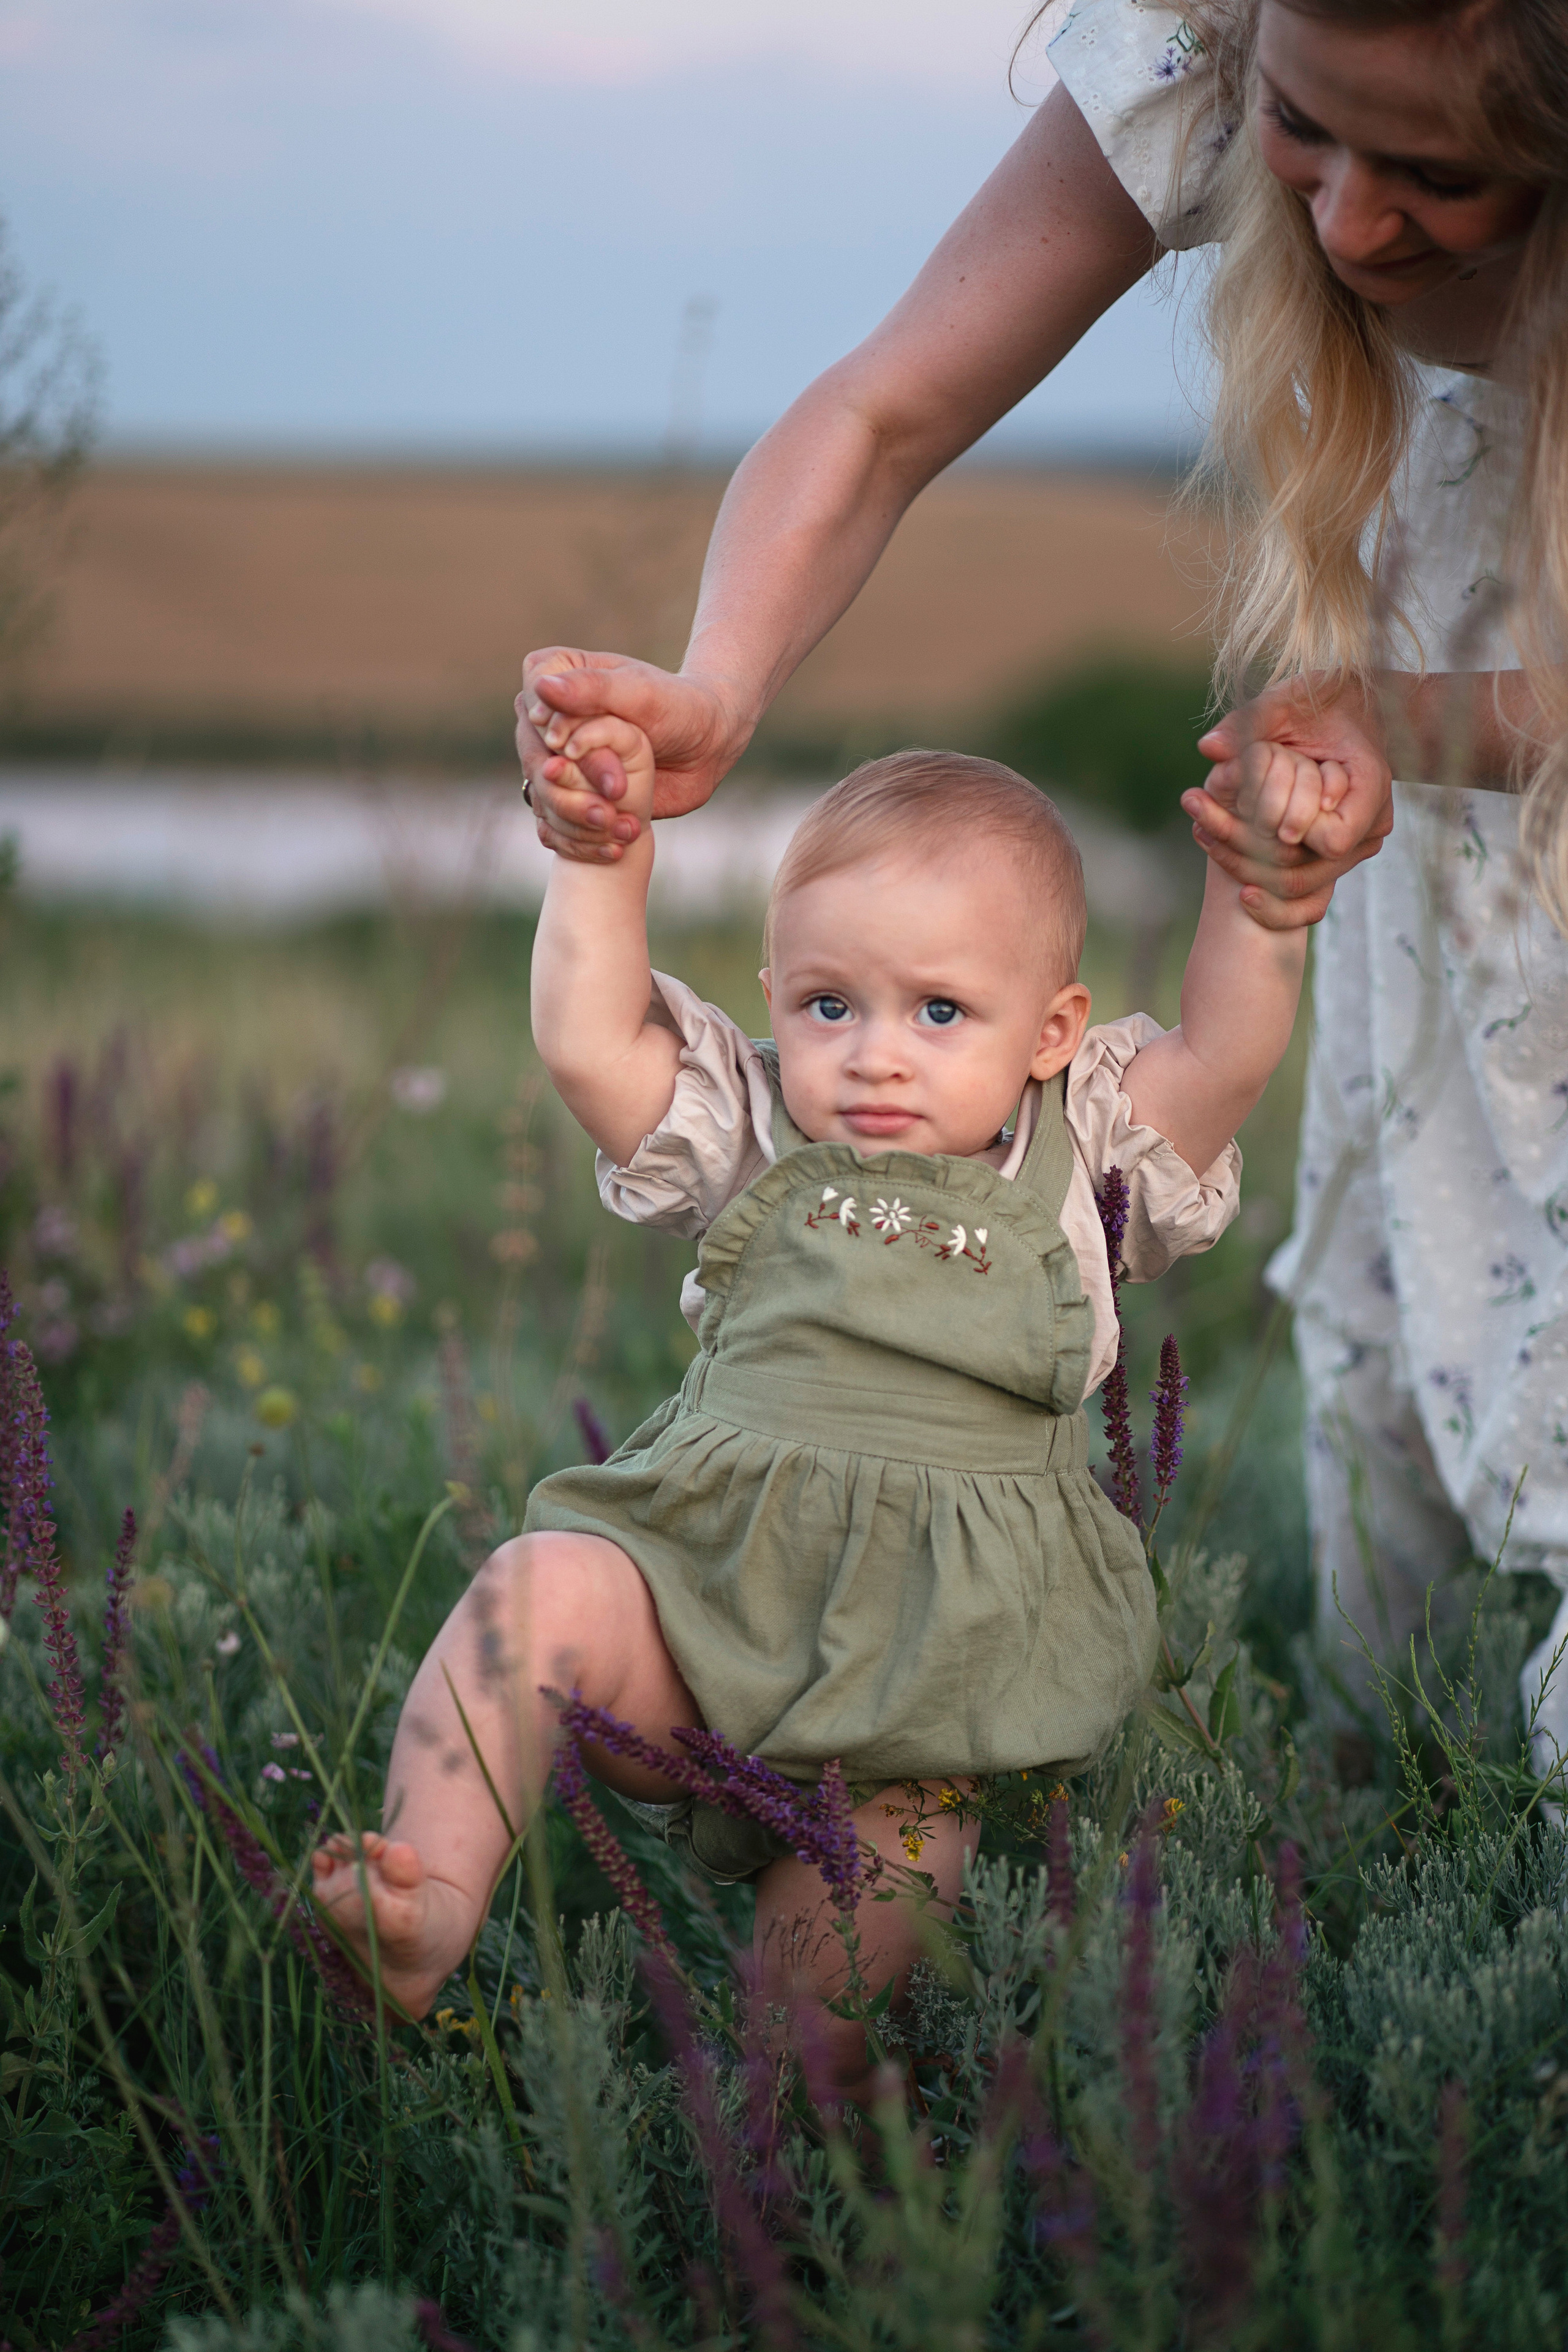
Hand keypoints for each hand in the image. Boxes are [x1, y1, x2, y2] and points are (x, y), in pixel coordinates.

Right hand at [516, 648, 746, 863]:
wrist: (706, 747)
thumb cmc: (677, 707)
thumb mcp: (639, 693)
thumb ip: (591, 689)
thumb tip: (541, 688)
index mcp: (556, 674)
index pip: (531, 704)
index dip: (548, 729)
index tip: (573, 749)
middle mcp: (548, 718)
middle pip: (533, 754)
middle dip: (569, 781)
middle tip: (614, 793)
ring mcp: (556, 758)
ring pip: (541, 792)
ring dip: (576, 815)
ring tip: (619, 826)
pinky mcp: (570, 794)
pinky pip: (555, 823)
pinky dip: (579, 839)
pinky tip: (612, 848)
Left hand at [1181, 678, 1394, 928]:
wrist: (1352, 712)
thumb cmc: (1321, 701)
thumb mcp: (1285, 700)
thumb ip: (1249, 721)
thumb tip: (1209, 748)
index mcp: (1369, 785)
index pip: (1333, 840)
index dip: (1290, 832)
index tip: (1249, 811)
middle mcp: (1371, 826)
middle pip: (1306, 873)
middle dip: (1247, 853)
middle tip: (1197, 825)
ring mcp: (1357, 848)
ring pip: (1297, 888)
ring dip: (1244, 868)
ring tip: (1199, 831)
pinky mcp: (1338, 858)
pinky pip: (1303, 893)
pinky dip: (1263, 885)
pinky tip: (1227, 869)